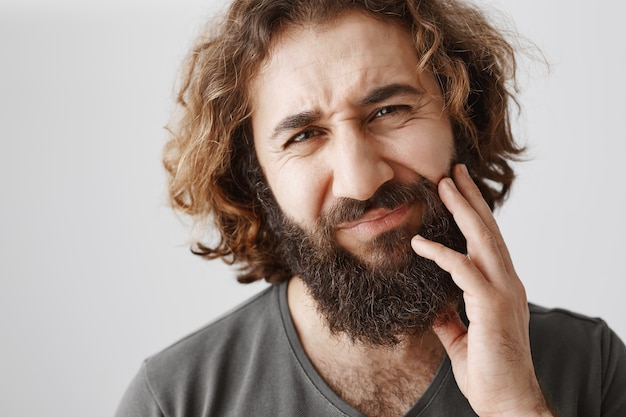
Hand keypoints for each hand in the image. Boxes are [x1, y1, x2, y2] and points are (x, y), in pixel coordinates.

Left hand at [411, 164, 552, 416]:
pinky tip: (419, 243)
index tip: (458, 193)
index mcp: (501, 289)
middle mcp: (507, 284)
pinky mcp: (492, 308)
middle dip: (471, 199)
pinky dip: (441, 254)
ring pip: (483, 240)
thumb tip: (431, 303)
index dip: (473, 216)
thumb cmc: (488, 372)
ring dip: (463, 210)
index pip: (488, 243)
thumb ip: (448, 316)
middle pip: (489, 231)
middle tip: (454, 171)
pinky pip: (464, 271)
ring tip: (445, 183)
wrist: (507, 403)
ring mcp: (503, 293)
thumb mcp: (460, 337)